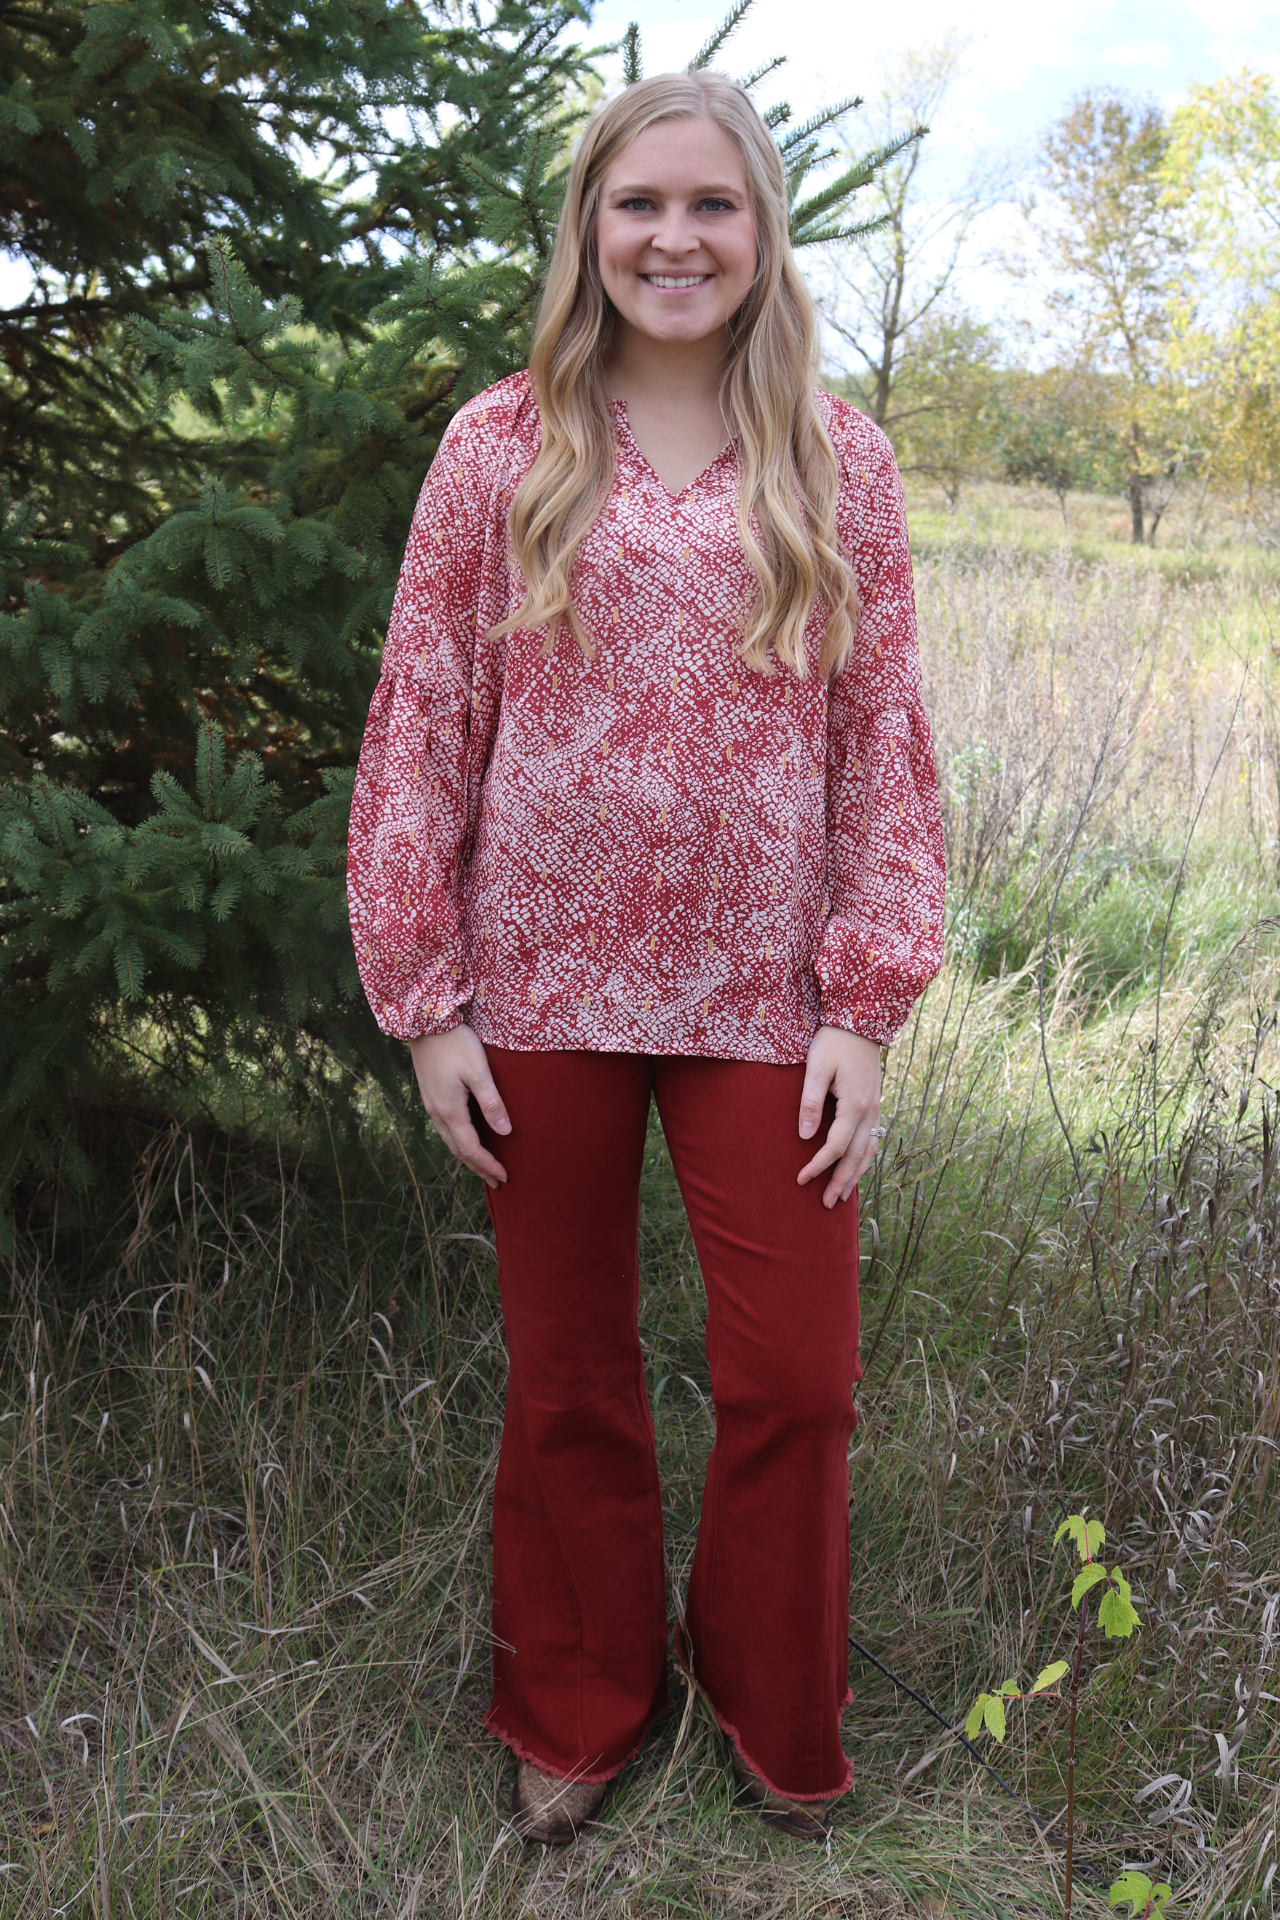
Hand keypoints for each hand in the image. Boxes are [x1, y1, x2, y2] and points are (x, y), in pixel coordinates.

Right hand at [407, 1025, 510, 1187]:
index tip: (504, 1177)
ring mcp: (430, 1105)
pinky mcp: (430, 1095)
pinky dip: (458, 1142)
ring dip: (467, 1156)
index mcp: (450, 1111)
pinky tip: (466, 1139)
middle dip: (478, 1167)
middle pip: (458, 1151)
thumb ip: (492, 1103)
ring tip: (483, 1166)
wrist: (425, 1022)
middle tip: (497, 1181)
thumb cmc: (455, 1043)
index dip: (488, 1165)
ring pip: (450, 1141)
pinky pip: (445, 1129)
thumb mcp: (479, 1071)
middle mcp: (437, 1113)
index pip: (471, 1149)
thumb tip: (504, 1133)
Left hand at [796, 1026, 882, 1208]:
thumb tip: (805, 1136)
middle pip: (856, 1156)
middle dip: (840, 1181)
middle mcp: (870, 1110)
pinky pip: (873, 1139)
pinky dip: (865, 1159)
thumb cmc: (833, 1042)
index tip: (801, 1180)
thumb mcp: (815, 1068)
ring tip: (842, 1196)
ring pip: (868, 1151)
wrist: (861, 1021)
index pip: (835, 1146)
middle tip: (825, 1204)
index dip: (818, 1165)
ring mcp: (876, 1107)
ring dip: (855, 1175)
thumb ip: (810, 1102)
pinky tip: (856, 1168)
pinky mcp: (876, 1103)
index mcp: (855, 1104)